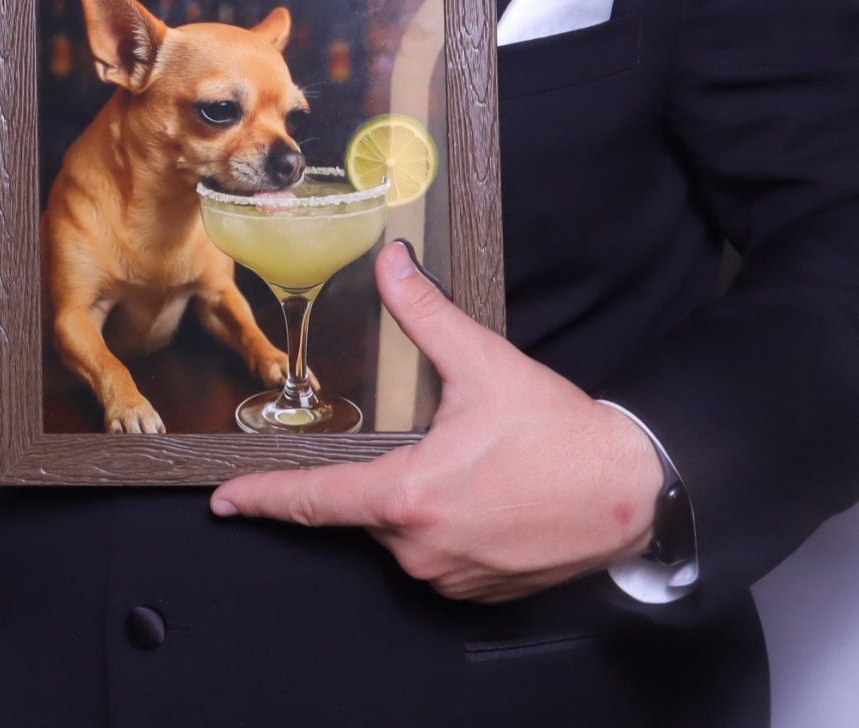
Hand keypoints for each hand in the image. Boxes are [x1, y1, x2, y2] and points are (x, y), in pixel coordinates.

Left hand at [209, 241, 665, 602]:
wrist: (633, 490)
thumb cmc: (562, 437)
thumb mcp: (486, 364)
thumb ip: (426, 315)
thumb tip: (393, 265)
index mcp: (407, 496)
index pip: (314, 501)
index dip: (264, 499)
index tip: (226, 501)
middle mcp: (419, 548)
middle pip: (368, 507)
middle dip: (392, 473)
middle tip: (450, 446)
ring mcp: (449, 577)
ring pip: (404, 533)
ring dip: (424, 502)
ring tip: (482, 470)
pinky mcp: (478, 594)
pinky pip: (439, 559)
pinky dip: (451, 528)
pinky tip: (490, 500)